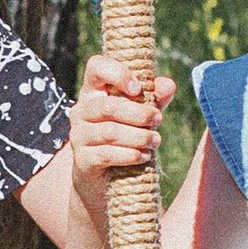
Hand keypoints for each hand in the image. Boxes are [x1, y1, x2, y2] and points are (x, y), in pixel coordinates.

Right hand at [71, 54, 174, 203]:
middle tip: (158, 119)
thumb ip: (153, 100)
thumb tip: (169, 85)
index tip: (138, 89)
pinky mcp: (82, 160)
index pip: (96, 67)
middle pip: (109, 106)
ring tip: (155, 141)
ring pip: (111, 132)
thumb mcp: (141, 117)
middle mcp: (81, 111)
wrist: (103, 181)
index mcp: (94, 92)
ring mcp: (78, 136)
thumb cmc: (124, 139)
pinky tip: (144, 156)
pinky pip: (107, 154)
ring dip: (139, 136)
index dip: (117, 73)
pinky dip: (130, 154)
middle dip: (139, 114)